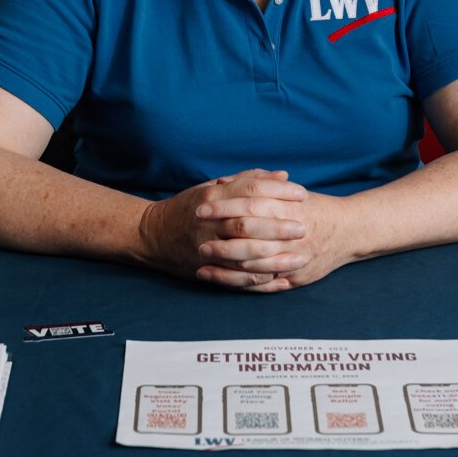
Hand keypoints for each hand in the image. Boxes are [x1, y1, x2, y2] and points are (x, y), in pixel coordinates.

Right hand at [137, 169, 308, 289]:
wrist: (152, 234)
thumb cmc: (189, 207)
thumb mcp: (214, 187)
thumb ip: (248, 180)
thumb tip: (283, 175)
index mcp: (214, 196)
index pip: (251, 190)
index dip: (279, 192)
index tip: (302, 194)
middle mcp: (210, 221)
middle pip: (249, 223)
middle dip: (279, 227)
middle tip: (304, 228)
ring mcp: (207, 247)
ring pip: (244, 254)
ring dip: (274, 259)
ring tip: (299, 259)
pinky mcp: (205, 269)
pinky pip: (236, 278)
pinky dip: (259, 281)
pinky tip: (280, 281)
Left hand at [201, 188, 357, 290]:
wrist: (352, 229)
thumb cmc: (315, 208)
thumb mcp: (288, 192)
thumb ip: (257, 185)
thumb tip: (222, 182)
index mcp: (287, 206)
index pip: (249, 203)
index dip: (223, 206)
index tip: (200, 207)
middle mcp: (290, 232)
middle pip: (249, 234)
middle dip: (220, 237)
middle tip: (196, 238)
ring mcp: (293, 256)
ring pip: (253, 262)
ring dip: (225, 263)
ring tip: (201, 260)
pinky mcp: (295, 275)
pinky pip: (264, 281)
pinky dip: (240, 281)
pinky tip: (220, 279)